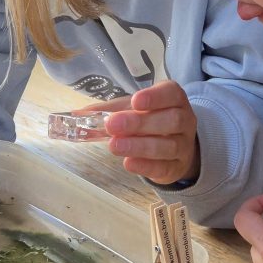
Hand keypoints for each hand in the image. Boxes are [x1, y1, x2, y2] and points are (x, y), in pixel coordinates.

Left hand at [78, 80, 199, 183]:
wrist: (176, 147)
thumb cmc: (151, 121)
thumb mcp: (132, 110)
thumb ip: (109, 111)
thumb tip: (77, 114)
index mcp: (175, 100)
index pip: (171, 94)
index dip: (155, 97)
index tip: (135, 101)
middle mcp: (185, 121)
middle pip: (170, 120)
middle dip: (140, 123)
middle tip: (112, 125)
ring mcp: (183, 146)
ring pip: (168, 146)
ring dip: (139, 146)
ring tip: (114, 146)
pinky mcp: (177, 168)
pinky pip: (164, 167)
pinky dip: (145, 165)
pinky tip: (128, 163)